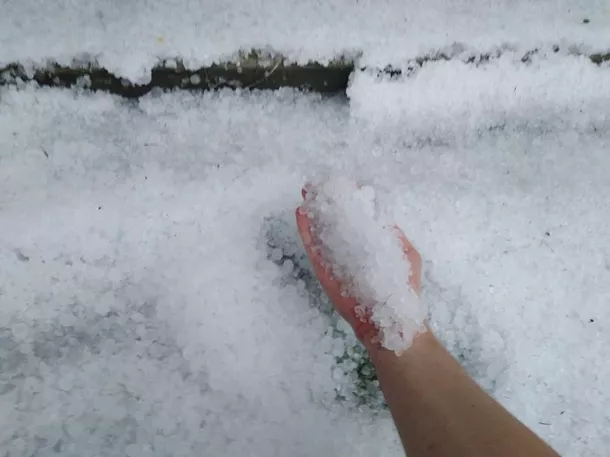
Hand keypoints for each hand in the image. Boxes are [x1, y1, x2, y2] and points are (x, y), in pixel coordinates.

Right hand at [295, 186, 421, 346]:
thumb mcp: (407, 255)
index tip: (343, 182)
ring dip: (314, 210)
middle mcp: (352, 247)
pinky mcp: (324, 270)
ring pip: (322, 229)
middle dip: (328, 201)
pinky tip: (300, 213)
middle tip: (318, 183)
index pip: (358, 215)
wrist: (390, 322)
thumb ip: (395, 236)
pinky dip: (306, 231)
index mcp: (372, 243)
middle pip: (337, 219)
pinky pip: (313, 248)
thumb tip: (383, 216)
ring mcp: (337, 258)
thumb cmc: (403, 289)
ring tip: (306, 192)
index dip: (350, 198)